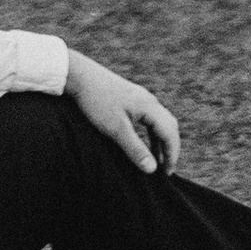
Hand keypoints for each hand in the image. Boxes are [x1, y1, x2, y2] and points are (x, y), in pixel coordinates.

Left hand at [64, 49, 181, 173]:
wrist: (79, 75)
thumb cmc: (97, 102)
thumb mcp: (116, 129)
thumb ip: (135, 149)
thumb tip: (152, 169)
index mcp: (149, 106)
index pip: (170, 133)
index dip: (172, 155)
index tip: (166, 174)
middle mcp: (149, 100)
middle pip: (169, 126)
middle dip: (170, 148)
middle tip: (165, 169)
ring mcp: (140, 97)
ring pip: (159, 121)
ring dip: (160, 141)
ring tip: (156, 160)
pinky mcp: (130, 97)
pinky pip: (148, 117)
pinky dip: (150, 133)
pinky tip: (142, 142)